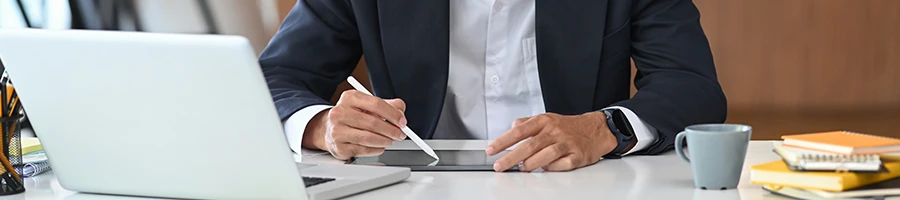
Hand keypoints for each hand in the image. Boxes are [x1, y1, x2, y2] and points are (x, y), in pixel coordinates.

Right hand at [302, 90, 407, 159]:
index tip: (402, 122)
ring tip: (390, 140)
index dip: (393, 114)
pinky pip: (363, 150)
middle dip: (392, 130)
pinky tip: (379, 146)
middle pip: (373, 122)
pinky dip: (376, 149)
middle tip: (400, 134)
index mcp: (349, 97)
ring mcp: (337, 130)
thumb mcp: (368, 105)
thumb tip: (400, 112)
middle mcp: (339, 112)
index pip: (376, 104)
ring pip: (369, 138)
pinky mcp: (338, 147)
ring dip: (385, 141)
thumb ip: (388, 105)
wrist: (329, 129)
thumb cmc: (352, 116)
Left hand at [486, 112, 618, 171]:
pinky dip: (552, 168)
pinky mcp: (577, 155)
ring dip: (530, 164)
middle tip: (499, 166)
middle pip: (529, 146)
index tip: (492, 150)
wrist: (596, 129)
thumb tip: (512, 128)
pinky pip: (562, 164)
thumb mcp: (546, 119)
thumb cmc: (568, 126)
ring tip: (521, 168)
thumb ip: (527, 123)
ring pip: (545, 155)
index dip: (503, 141)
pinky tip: (544, 169)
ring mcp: (567, 143)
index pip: (519, 131)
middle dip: (511, 158)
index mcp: (544, 121)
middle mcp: (554, 131)